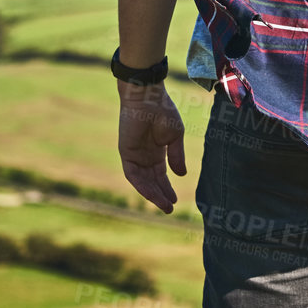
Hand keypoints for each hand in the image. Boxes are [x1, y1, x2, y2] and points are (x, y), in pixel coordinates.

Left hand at [116, 82, 187, 212]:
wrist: (147, 98)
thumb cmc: (163, 111)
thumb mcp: (175, 136)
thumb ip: (177, 156)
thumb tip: (181, 175)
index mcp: (157, 151)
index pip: (161, 174)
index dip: (167, 187)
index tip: (175, 200)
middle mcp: (144, 156)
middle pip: (152, 181)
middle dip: (160, 195)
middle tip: (169, 209)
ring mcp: (135, 156)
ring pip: (143, 181)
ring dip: (152, 194)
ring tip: (164, 206)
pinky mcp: (126, 154)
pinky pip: (133, 175)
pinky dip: (142, 186)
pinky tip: (152, 194)